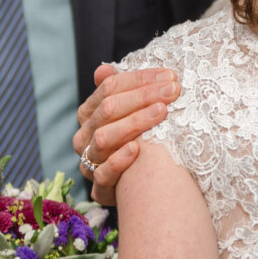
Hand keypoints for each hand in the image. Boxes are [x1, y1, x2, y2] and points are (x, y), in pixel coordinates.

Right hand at [73, 64, 180, 204]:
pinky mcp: (99, 189)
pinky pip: (103, 175)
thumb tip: (103, 69)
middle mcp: (84, 137)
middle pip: (109, 109)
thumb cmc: (137, 137)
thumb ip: (122, 89)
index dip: (140, 79)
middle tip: (173, 91)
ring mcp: (89, 163)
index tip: (170, 76)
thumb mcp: (131, 112)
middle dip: (143, 97)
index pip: (109, 88)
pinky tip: (137, 149)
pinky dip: (119, 161)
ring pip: (104, 138)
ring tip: (161, 112)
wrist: (139, 184)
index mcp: (89, 113)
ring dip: (135, 123)